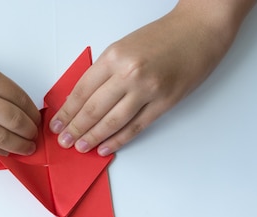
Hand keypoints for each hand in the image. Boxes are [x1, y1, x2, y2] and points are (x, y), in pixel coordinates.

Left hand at [49, 1, 251, 155]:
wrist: (199, 30)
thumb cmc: (162, 37)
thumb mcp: (124, 47)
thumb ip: (104, 72)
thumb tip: (82, 99)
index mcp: (114, 56)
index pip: (82, 90)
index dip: (67, 111)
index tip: (57, 123)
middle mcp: (128, 73)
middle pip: (93, 109)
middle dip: (75, 128)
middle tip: (65, 141)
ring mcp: (147, 90)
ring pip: (112, 121)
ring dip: (93, 137)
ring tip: (80, 147)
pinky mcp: (164, 103)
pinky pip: (135, 127)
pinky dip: (118, 140)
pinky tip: (105, 147)